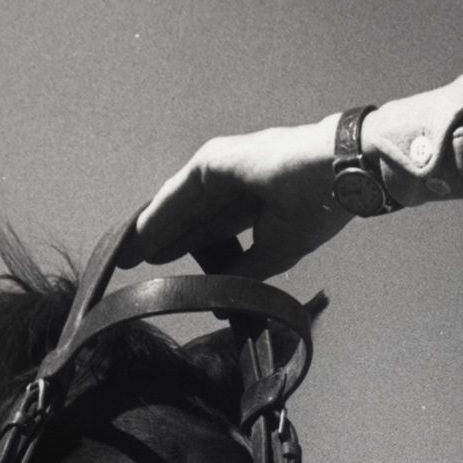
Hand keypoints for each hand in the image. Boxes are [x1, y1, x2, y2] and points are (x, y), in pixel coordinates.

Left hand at [121, 115, 350, 280]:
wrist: (337, 177)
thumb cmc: (319, 209)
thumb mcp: (273, 254)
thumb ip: (243, 274)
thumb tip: (220, 300)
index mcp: (255, 201)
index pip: (213, 229)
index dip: (189, 248)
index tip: (164, 270)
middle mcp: (236, 181)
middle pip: (190, 217)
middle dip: (162, 240)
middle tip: (133, 264)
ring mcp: (223, 168)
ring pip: (179, 205)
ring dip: (152, 229)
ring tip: (126, 253)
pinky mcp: (213, 161)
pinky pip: (178, 195)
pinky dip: (158, 216)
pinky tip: (139, 236)